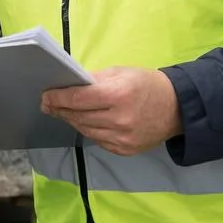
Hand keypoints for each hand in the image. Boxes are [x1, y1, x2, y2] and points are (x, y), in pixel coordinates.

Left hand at [40, 67, 182, 155]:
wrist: (177, 108)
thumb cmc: (147, 84)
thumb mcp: (121, 73)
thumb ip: (94, 79)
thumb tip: (68, 85)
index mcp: (118, 95)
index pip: (78, 98)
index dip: (58, 98)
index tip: (45, 96)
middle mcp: (119, 119)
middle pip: (79, 116)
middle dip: (61, 109)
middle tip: (48, 104)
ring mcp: (122, 138)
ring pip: (85, 130)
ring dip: (72, 120)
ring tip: (63, 112)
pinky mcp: (125, 150)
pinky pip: (98, 140)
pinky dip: (88, 130)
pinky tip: (84, 122)